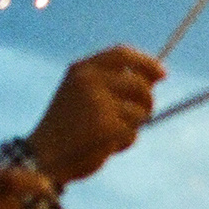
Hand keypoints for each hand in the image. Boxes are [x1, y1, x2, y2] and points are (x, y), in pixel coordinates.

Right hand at [27, 46, 162, 183]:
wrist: (46, 154)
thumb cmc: (70, 125)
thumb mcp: (87, 94)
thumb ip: (116, 83)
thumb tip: (156, 76)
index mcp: (82, 69)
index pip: (122, 54)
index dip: (146, 63)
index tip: (162, 74)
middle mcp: (89, 81)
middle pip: (140, 84)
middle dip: (147, 102)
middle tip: (143, 114)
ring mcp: (98, 102)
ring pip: (139, 111)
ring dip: (132, 126)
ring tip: (109, 133)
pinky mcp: (106, 126)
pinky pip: (132, 133)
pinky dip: (124, 142)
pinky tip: (105, 145)